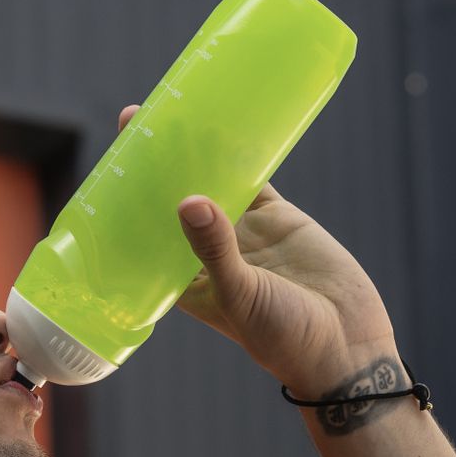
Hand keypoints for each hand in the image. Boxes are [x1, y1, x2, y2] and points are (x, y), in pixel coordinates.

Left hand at [117, 102, 397, 391]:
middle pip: (171, 202)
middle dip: (154, 167)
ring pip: (211, 182)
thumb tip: (188, 201)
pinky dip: (240, 151)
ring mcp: (243, 233)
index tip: (108, 172)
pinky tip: (223, 121)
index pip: (144, 237)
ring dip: (193, 152)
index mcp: (185, 283)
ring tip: (172, 111)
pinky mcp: (277, 218)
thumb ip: (215, 250)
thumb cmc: (284, 338)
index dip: (127, 206)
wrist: (347, 345)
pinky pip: (252, 178)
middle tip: (131, 120)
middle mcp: (208, 255)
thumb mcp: (242, 297)